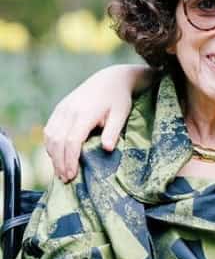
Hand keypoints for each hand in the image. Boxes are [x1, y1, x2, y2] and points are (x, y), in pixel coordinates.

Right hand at [44, 65, 143, 181]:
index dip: (70, 160)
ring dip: (53, 155)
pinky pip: (49, 129)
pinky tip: (56, 156)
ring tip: (60, 172)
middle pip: (58, 141)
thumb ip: (113, 131)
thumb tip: (107, 149)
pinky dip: (50, 144)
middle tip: (65, 179)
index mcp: (85, 113)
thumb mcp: (121, 114)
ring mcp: (63, 109)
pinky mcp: (60, 108)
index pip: (72, 141)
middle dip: (59, 162)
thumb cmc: (118, 99)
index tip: (72, 175)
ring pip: (50, 135)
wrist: (109, 79)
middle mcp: (70, 110)